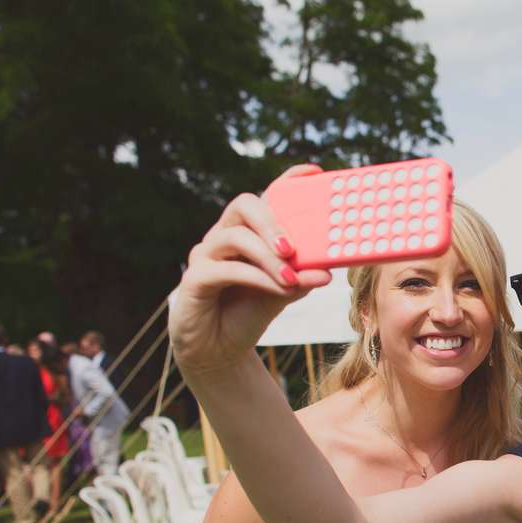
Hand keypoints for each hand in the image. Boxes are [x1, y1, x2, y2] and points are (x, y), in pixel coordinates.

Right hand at [169, 164, 331, 377]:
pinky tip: (278, 290)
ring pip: (235, 237)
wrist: (220, 349)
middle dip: (272, 222)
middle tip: (294, 248)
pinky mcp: (194, 279)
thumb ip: (303, 278)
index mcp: (249, 232)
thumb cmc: (250, 311)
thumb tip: (327, 271)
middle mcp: (224, 235)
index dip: (287, 181)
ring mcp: (206, 254)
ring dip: (268, 257)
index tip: (314, 173)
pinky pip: (224, 269)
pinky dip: (255, 277)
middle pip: (244, 205)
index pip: (266, 197)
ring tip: (291, 280)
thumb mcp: (284, 292)